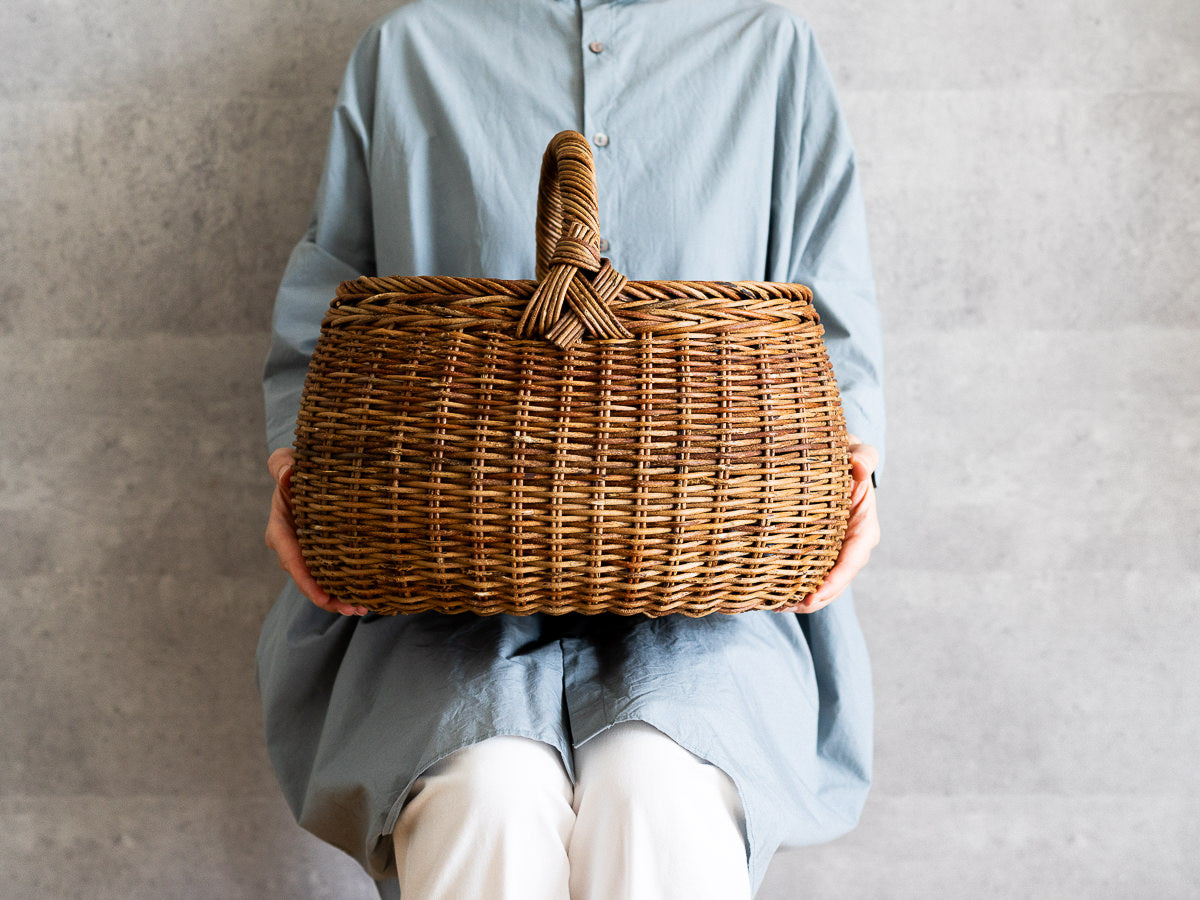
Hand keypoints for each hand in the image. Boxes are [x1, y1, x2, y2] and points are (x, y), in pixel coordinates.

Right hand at [265, 447, 367, 615]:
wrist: (303, 471)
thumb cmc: (294, 466)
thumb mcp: (284, 461)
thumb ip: (281, 465)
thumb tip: (287, 474)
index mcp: (280, 528)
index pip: (290, 558)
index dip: (305, 579)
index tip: (320, 596)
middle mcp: (291, 546)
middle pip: (306, 578)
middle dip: (325, 597)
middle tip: (351, 608)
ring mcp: (306, 552)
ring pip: (319, 582)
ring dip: (337, 599)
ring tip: (361, 609)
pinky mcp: (320, 553)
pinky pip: (330, 574)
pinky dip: (344, 587)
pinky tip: (363, 598)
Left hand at [783, 435, 880, 613]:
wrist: (840, 461)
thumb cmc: (848, 457)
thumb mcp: (859, 453)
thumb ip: (863, 459)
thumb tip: (859, 467)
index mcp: (864, 528)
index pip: (852, 560)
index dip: (835, 580)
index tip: (813, 594)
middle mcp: (853, 546)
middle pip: (837, 582)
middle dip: (815, 598)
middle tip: (786, 607)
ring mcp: (837, 553)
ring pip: (824, 585)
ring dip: (804, 600)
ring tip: (776, 607)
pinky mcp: (822, 553)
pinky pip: (812, 575)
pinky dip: (796, 588)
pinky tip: (775, 596)